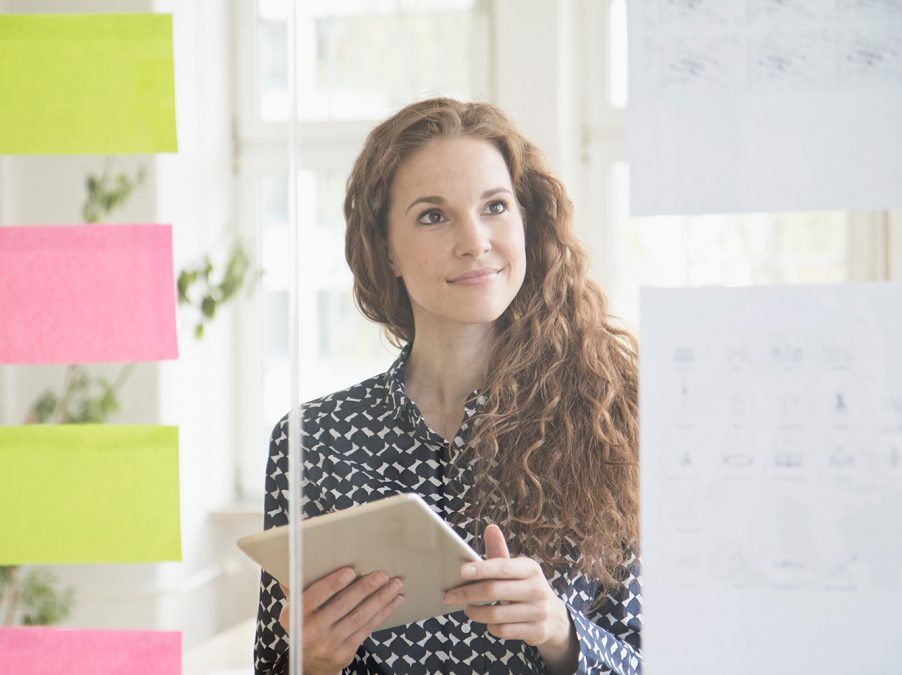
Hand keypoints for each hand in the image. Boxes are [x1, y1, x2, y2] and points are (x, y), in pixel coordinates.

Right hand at [278, 567, 404, 674]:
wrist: (308, 664)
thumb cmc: (303, 624)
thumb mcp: (294, 608)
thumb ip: (300, 587)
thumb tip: (310, 559)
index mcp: (296, 615)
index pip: (315, 597)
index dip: (332, 584)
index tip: (350, 571)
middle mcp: (311, 631)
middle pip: (342, 606)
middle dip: (365, 589)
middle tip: (382, 575)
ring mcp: (329, 644)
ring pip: (359, 618)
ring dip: (380, 599)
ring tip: (395, 584)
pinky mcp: (345, 652)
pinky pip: (367, 629)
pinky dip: (383, 613)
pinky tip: (394, 600)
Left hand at [442, 524, 577, 673]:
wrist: (554, 617)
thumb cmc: (526, 587)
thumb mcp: (518, 569)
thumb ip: (500, 552)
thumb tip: (490, 528)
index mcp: (530, 568)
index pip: (502, 567)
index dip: (481, 569)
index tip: (461, 571)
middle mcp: (537, 589)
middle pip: (493, 591)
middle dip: (467, 593)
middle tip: (448, 596)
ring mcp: (538, 612)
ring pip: (495, 615)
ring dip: (475, 612)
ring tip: (468, 608)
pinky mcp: (536, 632)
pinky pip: (503, 631)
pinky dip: (490, 627)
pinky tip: (487, 621)